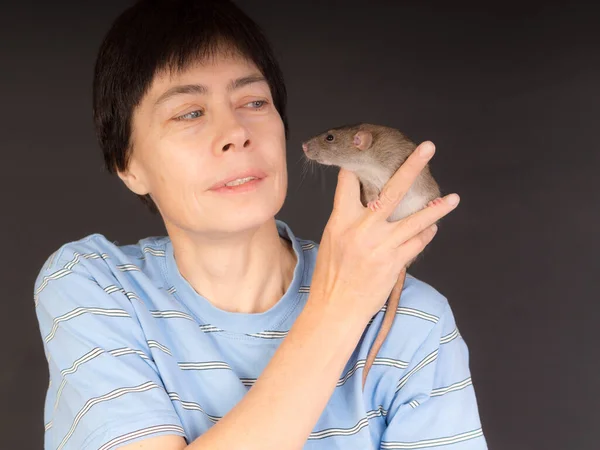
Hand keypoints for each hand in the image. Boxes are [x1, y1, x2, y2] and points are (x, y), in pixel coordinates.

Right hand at [309, 141, 459, 321]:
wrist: (337, 306)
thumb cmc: (331, 273)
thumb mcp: (330, 238)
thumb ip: (346, 216)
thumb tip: (360, 196)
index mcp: (341, 220)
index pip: (349, 182)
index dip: (357, 166)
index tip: (366, 151)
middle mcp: (363, 230)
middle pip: (391, 191)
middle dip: (411, 167)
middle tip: (427, 148)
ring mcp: (382, 246)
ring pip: (416, 220)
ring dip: (437, 209)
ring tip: (453, 198)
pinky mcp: (395, 263)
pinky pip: (417, 243)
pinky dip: (426, 234)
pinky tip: (432, 228)